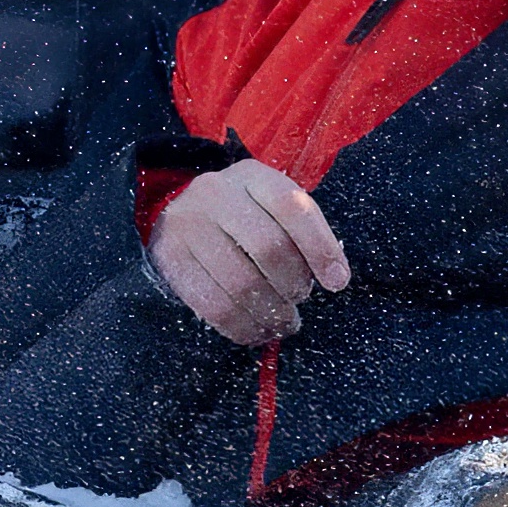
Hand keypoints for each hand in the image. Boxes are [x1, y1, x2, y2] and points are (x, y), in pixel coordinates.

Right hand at [150, 158, 351, 346]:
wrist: (178, 212)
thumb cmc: (242, 216)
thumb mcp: (272, 207)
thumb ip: (304, 233)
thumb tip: (335, 277)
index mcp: (252, 176)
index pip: (293, 207)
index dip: (320, 248)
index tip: (337, 282)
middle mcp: (216, 194)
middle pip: (269, 247)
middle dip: (294, 284)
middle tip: (299, 299)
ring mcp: (188, 225)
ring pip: (241, 283)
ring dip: (271, 313)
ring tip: (284, 321)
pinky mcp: (170, 259)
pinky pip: (214, 306)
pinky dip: (243, 327)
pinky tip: (258, 329)